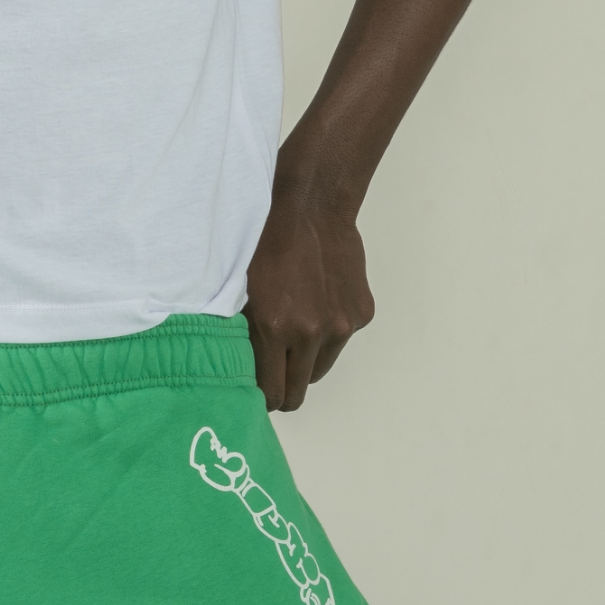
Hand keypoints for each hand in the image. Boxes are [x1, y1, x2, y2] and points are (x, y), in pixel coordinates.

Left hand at [243, 176, 374, 413]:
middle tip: (277, 374)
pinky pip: (340, 341)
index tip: (261, 392)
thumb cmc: (267, 245)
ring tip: (297, 328)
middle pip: (299, 392)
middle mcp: (312, 333)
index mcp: (276, 329)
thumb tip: (246, 378)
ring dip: (307, 359)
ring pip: (320, 368)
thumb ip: (247, 339)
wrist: (312, 206)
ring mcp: (341, 325)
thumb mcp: (243, 294)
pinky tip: (319, 302)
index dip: (265, 397)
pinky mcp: (361, 313)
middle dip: (286, 388)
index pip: (273, 394)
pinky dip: (329, 332)